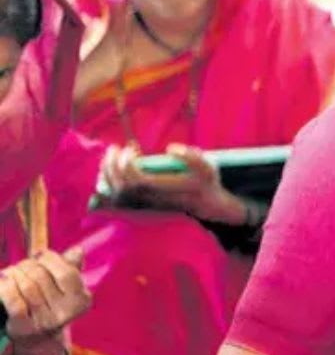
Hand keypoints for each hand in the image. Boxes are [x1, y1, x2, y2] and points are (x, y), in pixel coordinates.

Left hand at [0, 248, 90, 345]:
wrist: (37, 337)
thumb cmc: (49, 301)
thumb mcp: (63, 285)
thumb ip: (70, 266)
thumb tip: (78, 250)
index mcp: (81, 300)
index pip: (66, 273)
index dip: (50, 259)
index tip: (40, 256)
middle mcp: (66, 313)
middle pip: (41, 276)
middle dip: (27, 265)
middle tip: (22, 266)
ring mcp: (46, 322)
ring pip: (26, 286)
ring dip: (14, 273)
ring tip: (11, 272)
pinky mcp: (25, 328)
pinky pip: (14, 300)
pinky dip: (6, 287)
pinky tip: (4, 280)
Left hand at [100, 143, 246, 224]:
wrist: (205, 205)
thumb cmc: (205, 180)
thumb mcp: (207, 166)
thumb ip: (192, 156)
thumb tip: (170, 148)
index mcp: (170, 190)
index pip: (140, 181)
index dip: (128, 164)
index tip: (132, 148)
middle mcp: (157, 201)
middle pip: (124, 186)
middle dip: (114, 164)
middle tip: (116, 148)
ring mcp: (148, 206)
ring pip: (117, 193)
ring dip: (108, 172)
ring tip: (112, 154)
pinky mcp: (141, 206)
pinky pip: (115, 197)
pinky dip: (107, 181)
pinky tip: (110, 167)